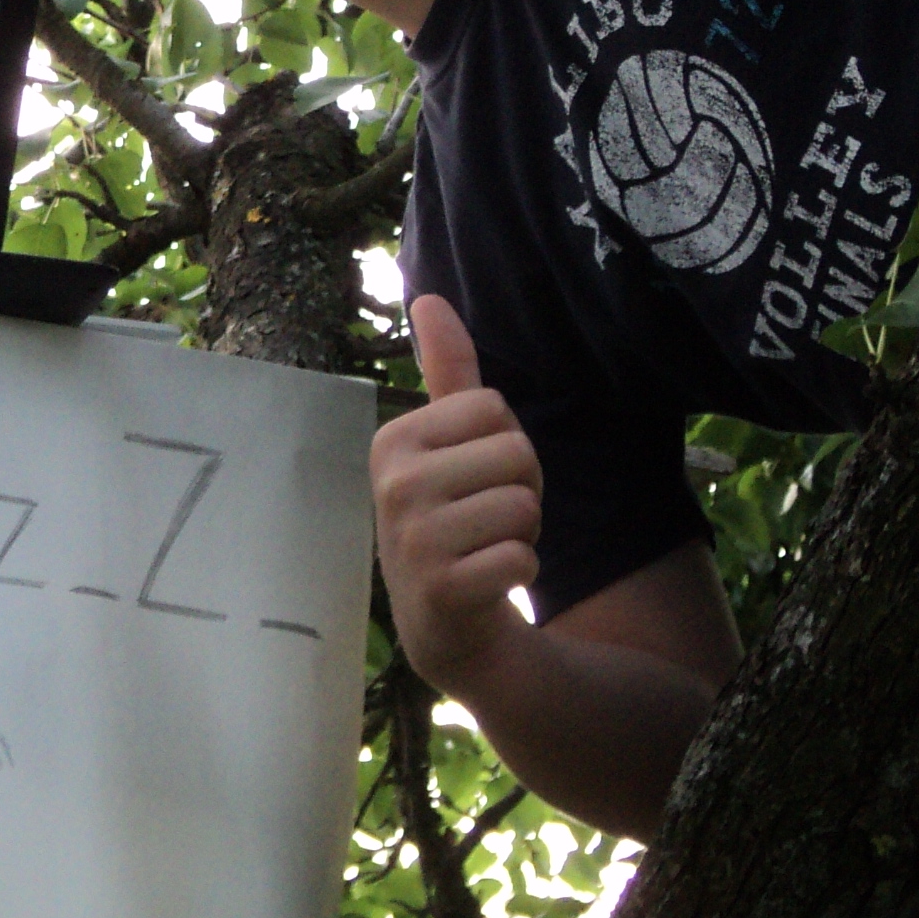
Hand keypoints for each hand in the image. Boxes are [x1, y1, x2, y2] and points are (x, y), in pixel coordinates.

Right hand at [371, 296, 543, 692]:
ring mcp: (412, 538)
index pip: (495, 408)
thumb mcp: (444, 442)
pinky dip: (520, 572)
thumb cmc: (451, 516)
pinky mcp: (440, 589)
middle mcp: (393, 483)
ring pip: (525, 506)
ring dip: (522, 533)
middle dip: (521, 488)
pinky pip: (523, 558)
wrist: (443, 621)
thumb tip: (429, 296)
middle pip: (517, 454)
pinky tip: (488, 583)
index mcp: (392, 439)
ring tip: (484, 548)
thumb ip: (445, 370)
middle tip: (483, 518)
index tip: (474, 477)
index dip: (505, 444)